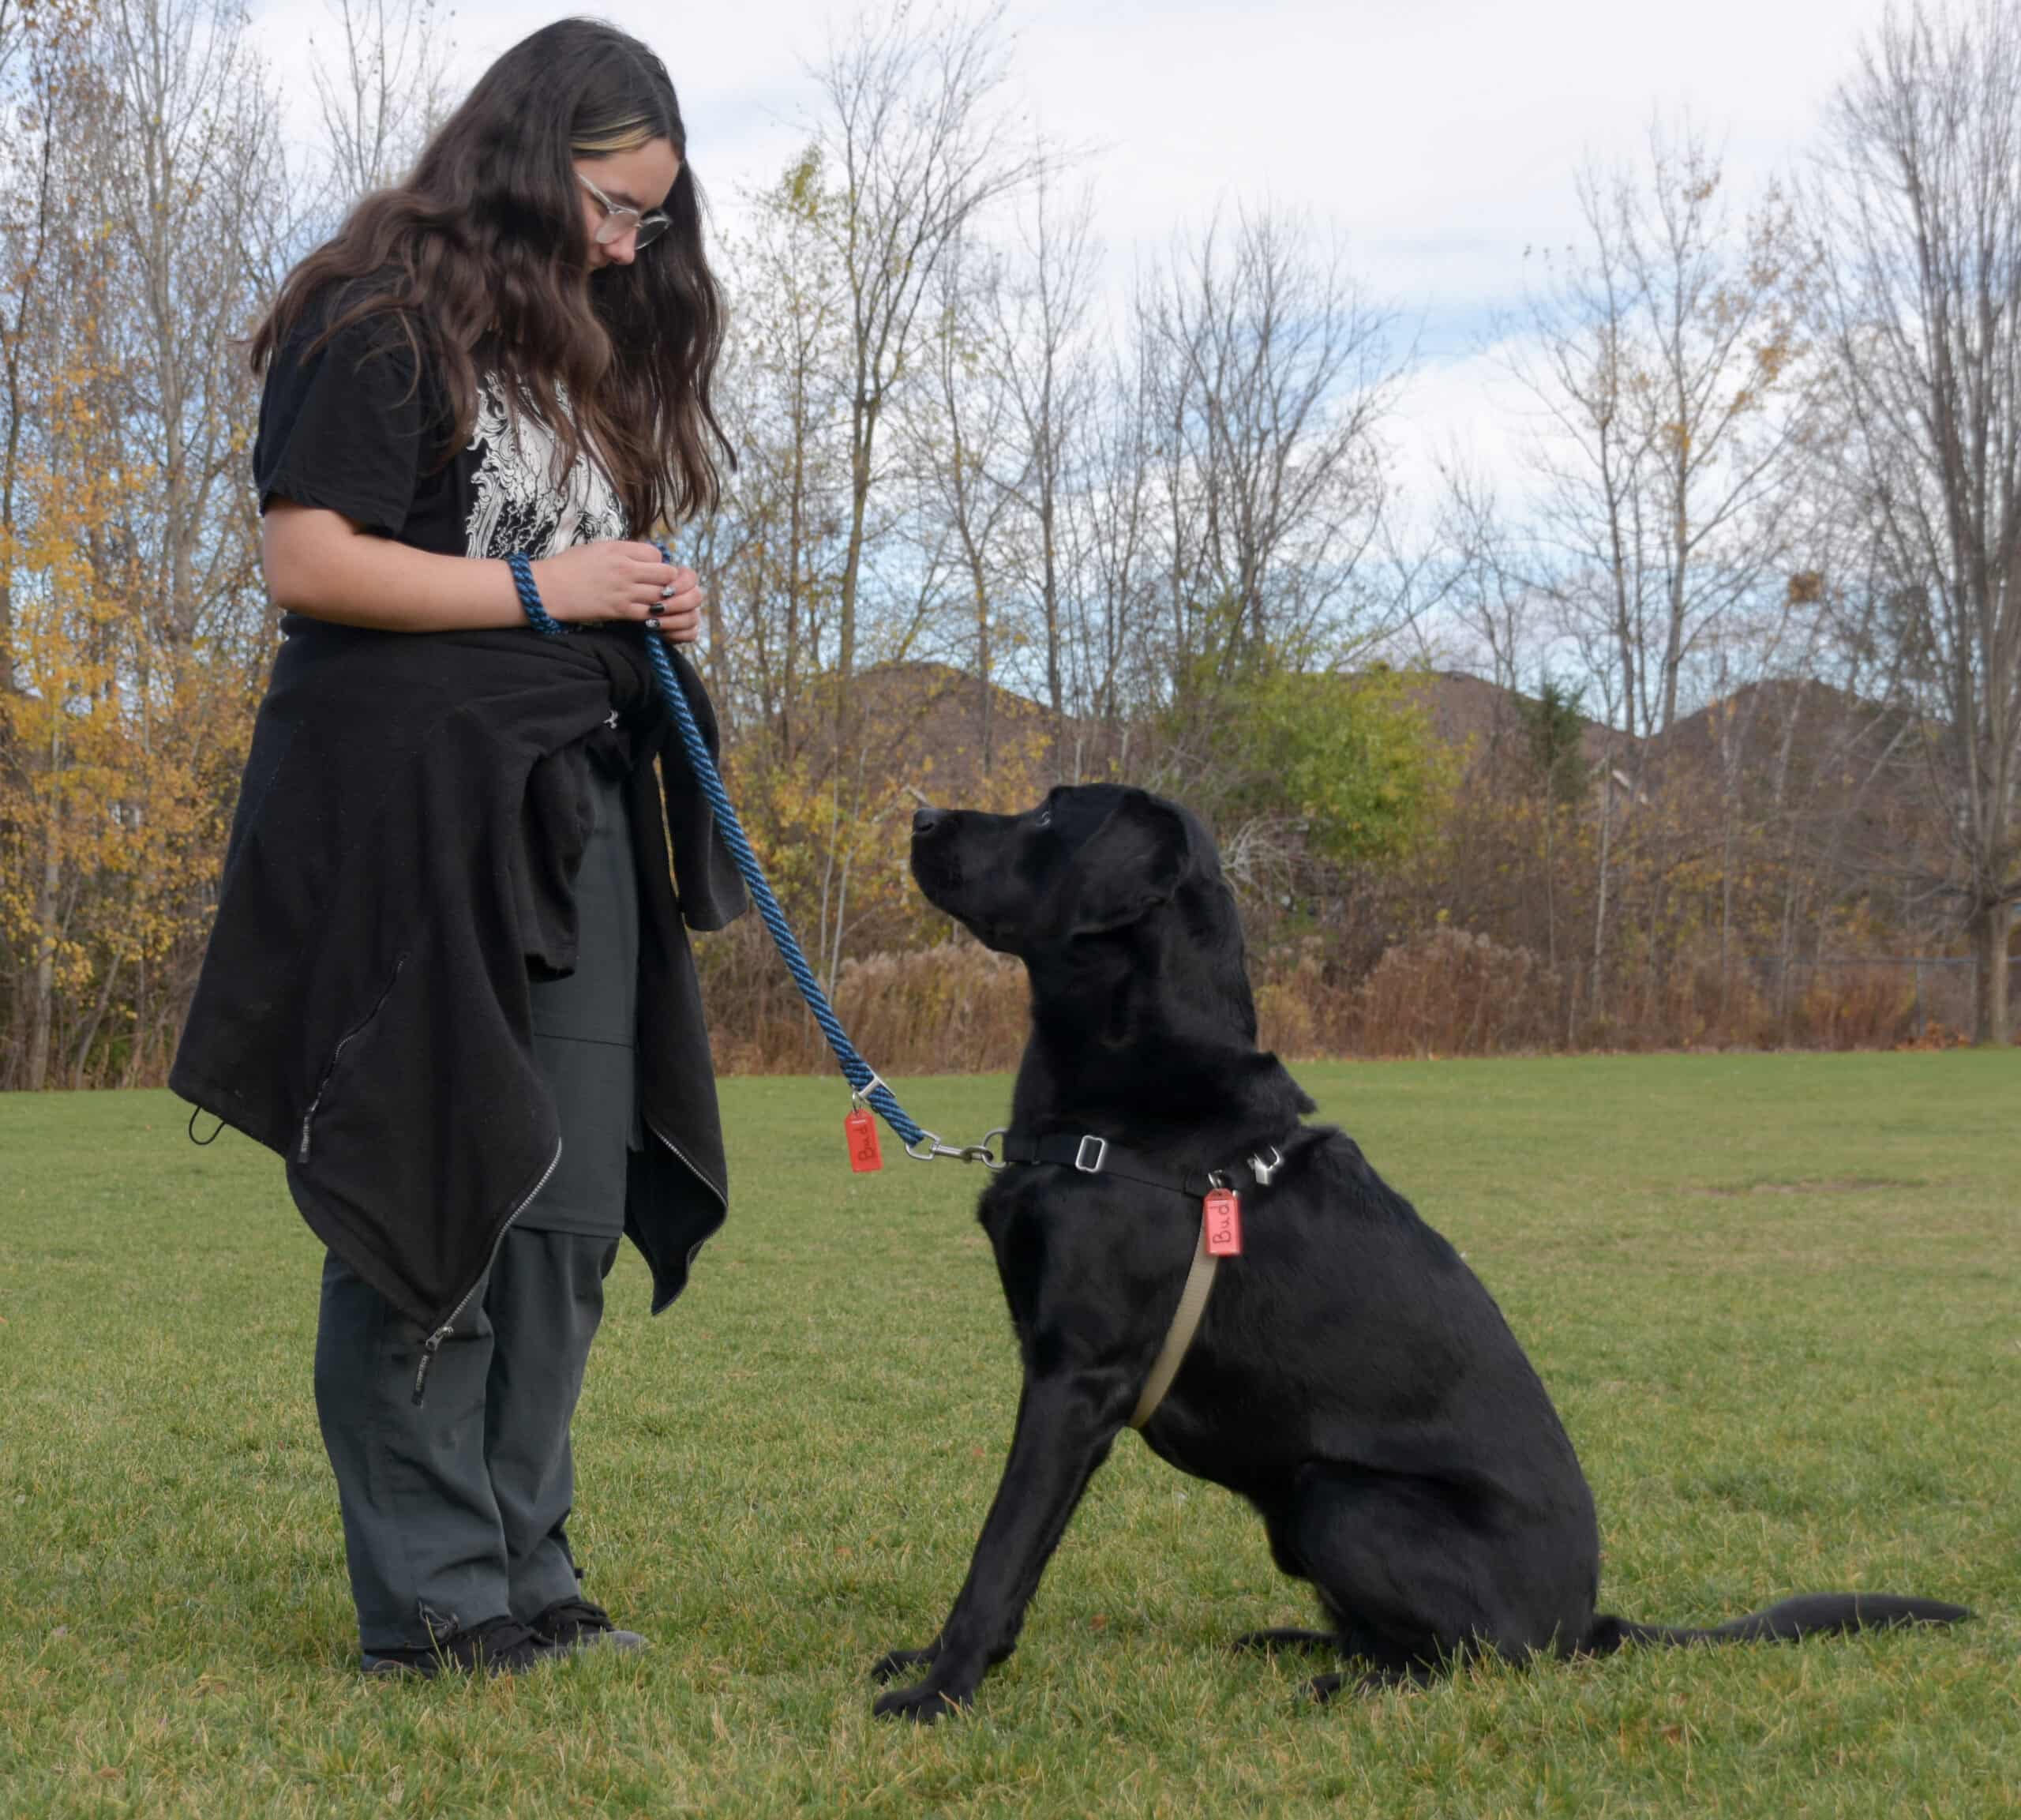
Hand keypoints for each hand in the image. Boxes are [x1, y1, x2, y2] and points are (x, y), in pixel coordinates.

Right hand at [528, 540, 703, 641]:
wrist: (549, 588)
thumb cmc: (570, 566)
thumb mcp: (598, 548)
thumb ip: (623, 551)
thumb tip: (646, 557)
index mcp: (619, 550)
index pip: (657, 554)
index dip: (658, 562)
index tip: (651, 569)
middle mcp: (625, 568)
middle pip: (666, 574)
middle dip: (667, 581)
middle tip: (659, 587)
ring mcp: (624, 591)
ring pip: (661, 595)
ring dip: (662, 599)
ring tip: (655, 600)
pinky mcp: (619, 610)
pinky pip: (648, 613)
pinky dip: (653, 614)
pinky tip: (648, 613)